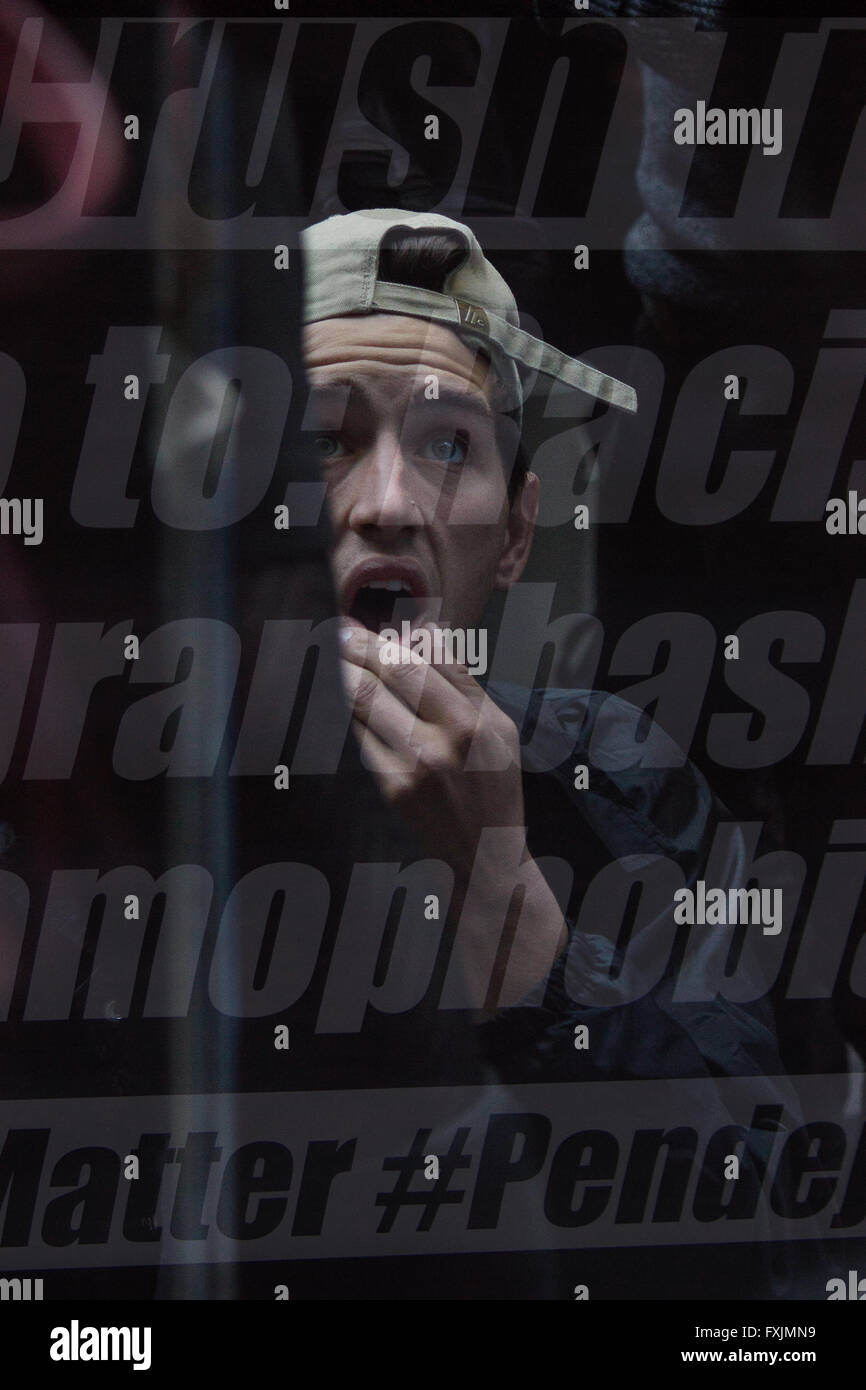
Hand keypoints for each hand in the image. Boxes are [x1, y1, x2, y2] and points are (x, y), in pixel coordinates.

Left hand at [339, 622, 524, 882]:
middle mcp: (445, 739)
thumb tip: (426, 636)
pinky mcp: (391, 786)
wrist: (484, 854)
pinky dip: (348, 711)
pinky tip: (338, 697)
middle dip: (359, 644)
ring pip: (365, 701)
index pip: (427, 659)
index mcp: (475, 720)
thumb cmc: (495, 785)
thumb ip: (465, 683)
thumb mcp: (501, 729)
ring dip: (342, 672)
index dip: (392, 635)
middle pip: (391, 671)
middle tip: (337, 630)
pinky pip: (360, 735)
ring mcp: (414, 764)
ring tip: (329, 654)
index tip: (367, 622)